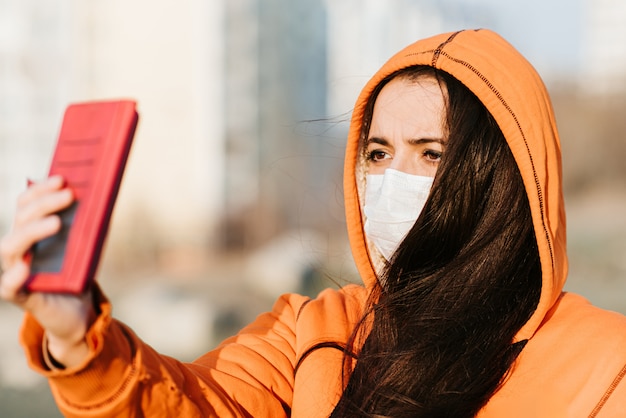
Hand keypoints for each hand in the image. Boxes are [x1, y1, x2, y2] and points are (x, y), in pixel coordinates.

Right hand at [0, 175, 94, 367]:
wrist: (80, 313)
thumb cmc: (80, 273)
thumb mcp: (88, 245)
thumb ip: (91, 223)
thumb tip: (104, 194)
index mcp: (32, 231)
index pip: (27, 203)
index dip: (40, 189)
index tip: (62, 178)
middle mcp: (20, 248)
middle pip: (20, 218)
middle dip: (44, 203)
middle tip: (69, 195)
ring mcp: (16, 271)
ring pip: (9, 246)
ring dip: (31, 231)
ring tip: (56, 224)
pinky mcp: (21, 296)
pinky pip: (8, 286)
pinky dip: (14, 277)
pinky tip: (26, 268)